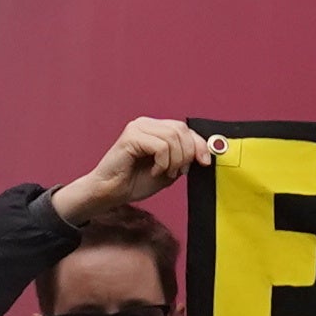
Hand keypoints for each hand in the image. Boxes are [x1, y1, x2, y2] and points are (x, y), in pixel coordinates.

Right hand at [62, 117, 216, 215]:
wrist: (110, 192)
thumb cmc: (135, 181)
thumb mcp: (168, 170)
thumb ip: (184, 158)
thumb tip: (204, 152)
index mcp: (155, 129)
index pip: (184, 129)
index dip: (199, 144)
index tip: (204, 162)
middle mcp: (146, 123)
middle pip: (181, 130)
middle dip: (187, 154)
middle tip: (177, 172)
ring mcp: (138, 128)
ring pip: (173, 138)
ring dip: (174, 161)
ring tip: (164, 172)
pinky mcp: (131, 136)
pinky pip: (160, 147)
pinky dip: (162, 163)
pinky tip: (153, 170)